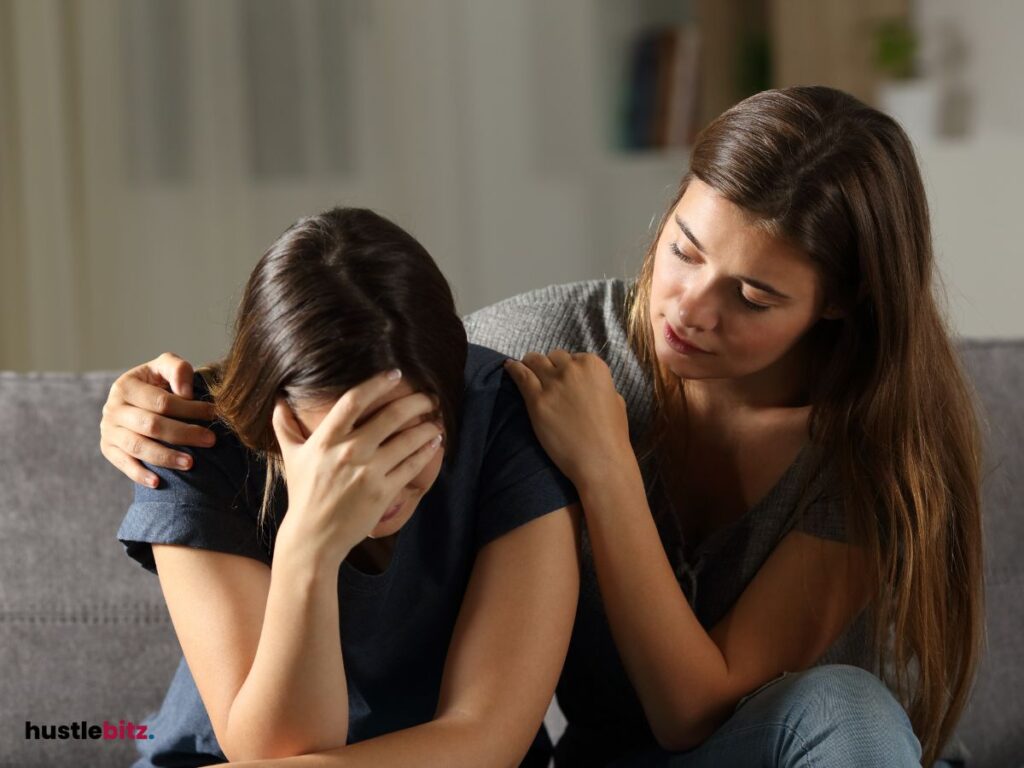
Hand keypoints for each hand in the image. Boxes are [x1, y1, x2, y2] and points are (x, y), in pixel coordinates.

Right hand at [100, 352, 218, 486]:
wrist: (136, 399)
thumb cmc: (158, 382)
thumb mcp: (166, 367)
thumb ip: (177, 370)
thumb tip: (186, 393)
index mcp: (125, 386)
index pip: (161, 402)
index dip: (189, 409)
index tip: (213, 414)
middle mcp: (112, 408)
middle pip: (152, 425)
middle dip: (184, 434)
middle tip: (211, 440)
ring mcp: (108, 430)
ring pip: (138, 447)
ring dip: (166, 457)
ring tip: (191, 463)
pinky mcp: (108, 449)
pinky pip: (123, 464)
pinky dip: (139, 474)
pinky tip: (158, 482)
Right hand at [271, 371, 443, 564]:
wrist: (314, 537)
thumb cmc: (303, 494)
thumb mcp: (291, 458)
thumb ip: (285, 427)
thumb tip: (278, 401)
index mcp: (325, 440)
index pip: (353, 400)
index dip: (377, 383)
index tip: (395, 374)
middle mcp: (348, 452)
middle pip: (390, 416)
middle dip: (415, 402)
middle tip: (429, 397)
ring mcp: (368, 472)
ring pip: (407, 441)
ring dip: (426, 427)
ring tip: (436, 420)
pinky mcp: (383, 492)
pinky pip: (411, 466)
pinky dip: (426, 452)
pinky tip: (434, 443)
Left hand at [503, 350, 632, 484]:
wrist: (600, 460)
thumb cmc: (611, 435)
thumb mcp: (615, 399)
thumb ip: (599, 385)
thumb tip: (588, 383)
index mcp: (594, 366)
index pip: (573, 357)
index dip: (567, 368)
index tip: (563, 376)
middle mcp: (572, 369)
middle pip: (553, 357)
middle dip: (549, 366)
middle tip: (545, 377)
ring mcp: (553, 383)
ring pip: (534, 360)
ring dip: (530, 364)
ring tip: (524, 367)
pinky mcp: (536, 400)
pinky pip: (520, 375)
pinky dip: (513, 369)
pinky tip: (508, 367)